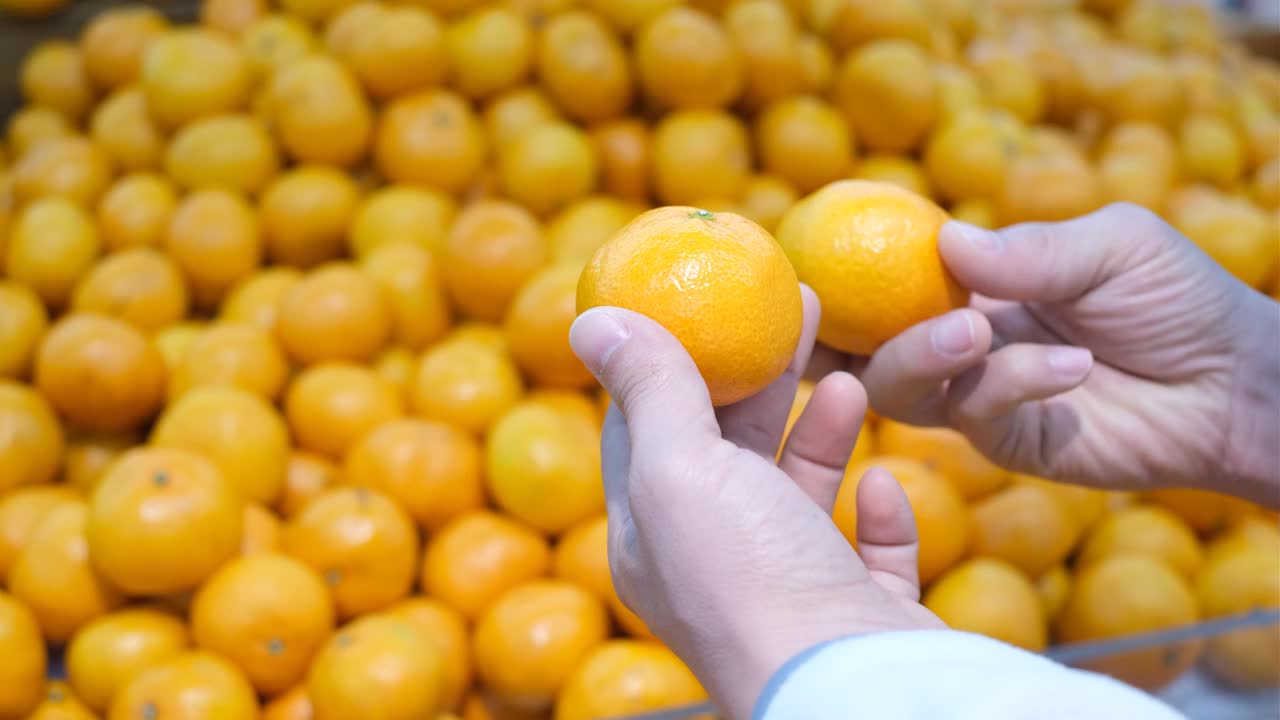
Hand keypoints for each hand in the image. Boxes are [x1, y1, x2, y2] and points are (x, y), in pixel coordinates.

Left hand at [569, 288, 942, 719]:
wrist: (855, 689)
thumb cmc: (753, 576)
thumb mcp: (680, 467)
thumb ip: (649, 390)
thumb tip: (591, 319)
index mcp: (655, 538)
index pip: (647, 432)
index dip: (673, 358)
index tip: (708, 299)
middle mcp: (715, 568)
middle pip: (731, 451)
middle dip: (760, 375)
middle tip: (795, 305)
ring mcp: (791, 595)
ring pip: (800, 496)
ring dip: (822, 430)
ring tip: (850, 372)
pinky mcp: (858, 614)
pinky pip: (867, 554)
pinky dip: (876, 512)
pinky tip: (885, 477)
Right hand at [809, 203, 1279, 504]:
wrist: (1235, 384)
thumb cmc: (1178, 300)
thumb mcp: (1112, 247)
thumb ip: (1031, 251)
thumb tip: (943, 242)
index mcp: (973, 285)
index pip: (887, 280)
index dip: (841, 277)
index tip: (807, 266)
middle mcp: (961, 341)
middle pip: (865, 345)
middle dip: (838, 337)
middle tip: (836, 320)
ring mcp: (979, 395)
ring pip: (899, 388)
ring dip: (923, 353)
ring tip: (980, 330)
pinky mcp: (1008, 441)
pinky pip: (974, 414)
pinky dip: (1011, 383)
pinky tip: (1071, 366)